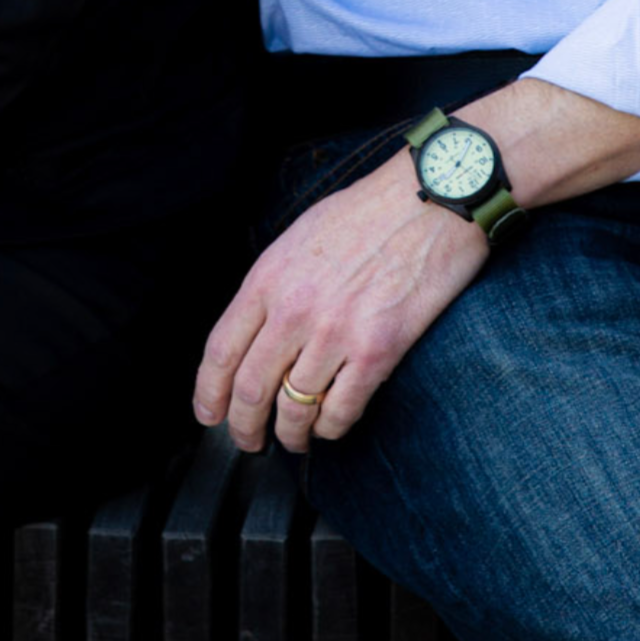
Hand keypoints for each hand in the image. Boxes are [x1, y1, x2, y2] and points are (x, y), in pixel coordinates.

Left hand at [197, 77, 639, 455]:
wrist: (431, 199)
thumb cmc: (370, 211)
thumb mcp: (301, 236)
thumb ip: (274, 282)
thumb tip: (259, 327)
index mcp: (268, 278)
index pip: (220, 350)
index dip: (208, 393)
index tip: (209, 413)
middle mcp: (294, 310)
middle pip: (250, 390)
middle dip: (244, 427)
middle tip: (248, 441)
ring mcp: (335, 333)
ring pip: (294, 409)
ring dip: (291, 435)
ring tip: (295, 440)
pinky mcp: (378, 350)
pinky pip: (342, 411)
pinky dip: (332, 428)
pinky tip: (332, 425)